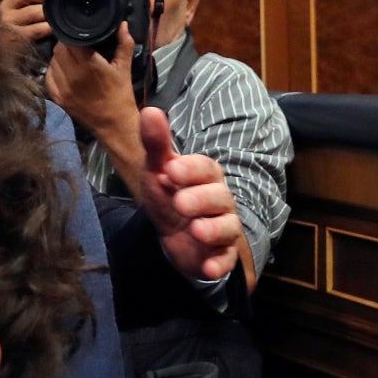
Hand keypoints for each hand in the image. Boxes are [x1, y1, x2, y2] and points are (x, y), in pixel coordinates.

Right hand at [0, 0, 53, 40]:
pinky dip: (48, 28)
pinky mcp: (15, 36)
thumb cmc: (26, 26)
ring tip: (55, 17)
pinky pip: (36, 29)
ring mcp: (9, 21)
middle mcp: (6, 5)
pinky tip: (52, 29)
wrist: (9, 52)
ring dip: (49, 13)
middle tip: (55, 0)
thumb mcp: (27, 7)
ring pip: (34, 11)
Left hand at [46, 23, 140, 156]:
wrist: (114, 125)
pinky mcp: (57, 98)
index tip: (78, 34)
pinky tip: (64, 70)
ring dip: (59, 57)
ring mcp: (63, 88)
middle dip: (66, 45)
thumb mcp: (125, 67)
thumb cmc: (121, 95)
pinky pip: (48, 76)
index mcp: (89, 65)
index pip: (70, 41)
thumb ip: (124, 43)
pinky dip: (54, 70)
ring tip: (70, 58)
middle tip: (75, 45)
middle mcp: (73, 76)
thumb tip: (122, 24)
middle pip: (59, 50)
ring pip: (52, 62)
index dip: (72, 35)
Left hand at [138, 107, 242, 281]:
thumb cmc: (169, 194)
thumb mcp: (157, 169)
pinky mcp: (220, 254)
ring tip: (195, 230)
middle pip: (219, 197)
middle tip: (179, 202)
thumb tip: (150, 111)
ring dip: (213, 229)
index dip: (190, 169)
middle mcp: (219, 200)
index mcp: (205, 176)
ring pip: (227, 227)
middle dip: (200, 199)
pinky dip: (219, 263)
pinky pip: (226, 259)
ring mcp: (222, 227)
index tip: (170, 170)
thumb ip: (155, 144)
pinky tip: (208, 266)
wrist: (174, 233)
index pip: (205, 168)